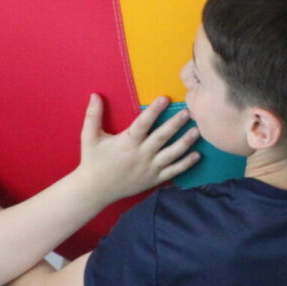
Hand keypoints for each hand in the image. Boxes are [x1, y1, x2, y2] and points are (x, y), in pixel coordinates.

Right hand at [76, 94, 200, 204]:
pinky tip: (197, 155)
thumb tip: (95, 94)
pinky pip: (173, 171)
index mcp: (126, 143)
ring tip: (197, 131)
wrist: (94, 190)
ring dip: (185, 142)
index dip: (154, 110)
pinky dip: (186, 164)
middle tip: (189, 112)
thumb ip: (93, 115)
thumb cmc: (93, 161)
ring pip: (171, 154)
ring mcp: (149, 168)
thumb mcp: (89, 137)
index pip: (143, 123)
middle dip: (176, 124)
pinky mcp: (154, 180)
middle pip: (162, 137)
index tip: (165, 98)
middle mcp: (141, 155)